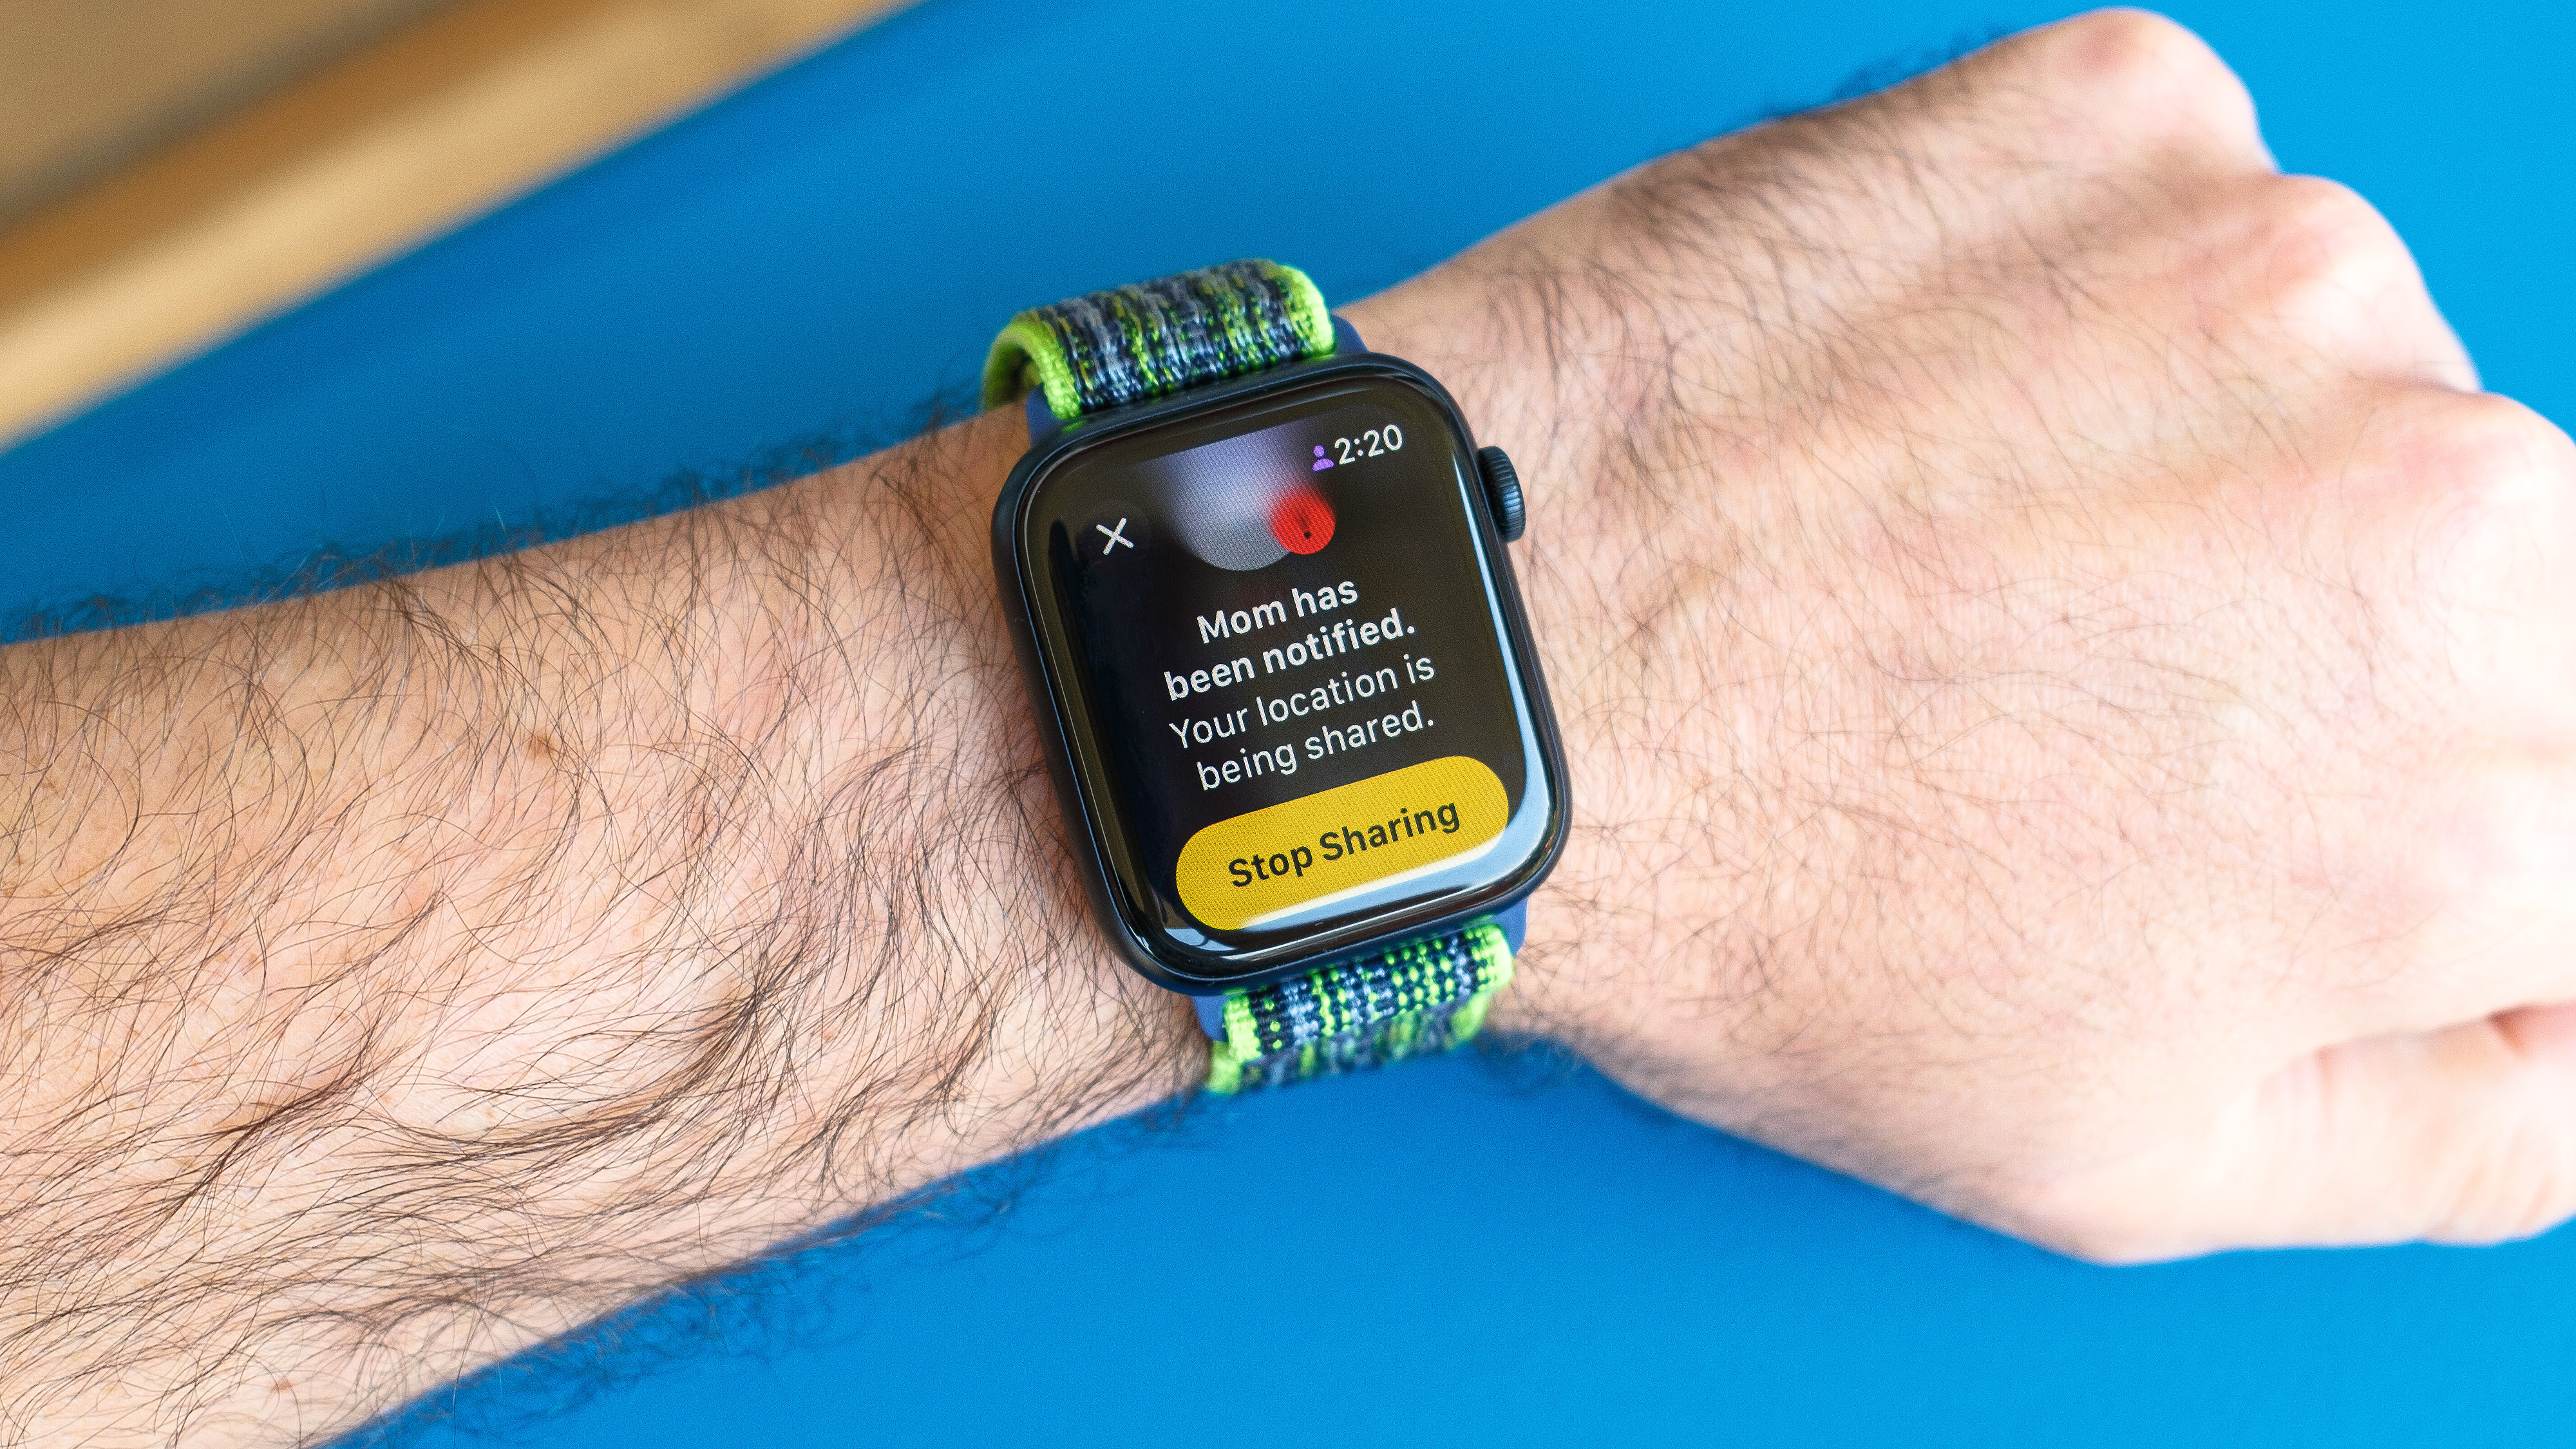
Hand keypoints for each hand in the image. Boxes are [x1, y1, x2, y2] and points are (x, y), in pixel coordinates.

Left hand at [1352, 9, 2575, 1260]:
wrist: (1487, 661)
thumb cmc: (1754, 907)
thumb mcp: (2136, 1162)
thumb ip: (2470, 1121)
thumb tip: (2574, 1019)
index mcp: (2481, 796)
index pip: (2569, 784)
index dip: (2407, 795)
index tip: (2244, 775)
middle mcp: (2456, 508)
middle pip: (2491, 563)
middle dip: (2315, 626)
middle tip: (2063, 665)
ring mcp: (2289, 270)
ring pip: (2332, 369)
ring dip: (2185, 446)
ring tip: (1947, 536)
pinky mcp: (2125, 115)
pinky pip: (2172, 207)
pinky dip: (2067, 291)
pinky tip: (1904, 397)